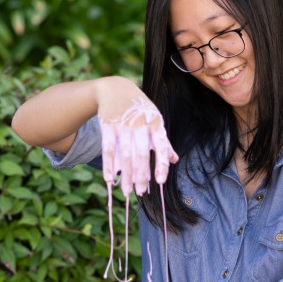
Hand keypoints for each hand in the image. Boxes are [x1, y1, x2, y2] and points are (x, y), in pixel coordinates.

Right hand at [96, 76, 178, 195]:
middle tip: (140, 193)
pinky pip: (108, 149)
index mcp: (156, 124)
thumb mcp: (155, 121)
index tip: (160, 182)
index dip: (161, 165)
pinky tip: (109, 179)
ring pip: (125, 155)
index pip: (161, 147)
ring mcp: (123, 125)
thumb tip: (174, 161)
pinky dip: (108, 165)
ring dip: (126, 176)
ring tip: (126, 191)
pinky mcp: (108, 126)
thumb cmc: (140, 109)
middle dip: (141, 177)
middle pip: (141, 155)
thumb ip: (164, 142)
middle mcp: (141, 124)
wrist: (115, 89)